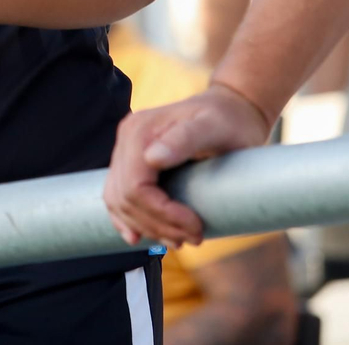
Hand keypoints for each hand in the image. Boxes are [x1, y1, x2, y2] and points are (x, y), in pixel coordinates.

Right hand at [103, 84, 270, 248]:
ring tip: (178, 240)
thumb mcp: (212, 127)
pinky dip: (126, 219)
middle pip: (124, 198)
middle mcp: (127, 140)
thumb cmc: (228, 120)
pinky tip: (138, 236)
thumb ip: (184, 139)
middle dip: (156, 225)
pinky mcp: (133, 162)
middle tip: (194, 238)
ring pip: (117, 201)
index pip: (134, 187)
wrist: (231, 109)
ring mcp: (126, 151)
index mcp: (140, 132)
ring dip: (145, 227)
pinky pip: (117, 195)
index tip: (195, 227)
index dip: (162, 214)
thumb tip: (152, 159)